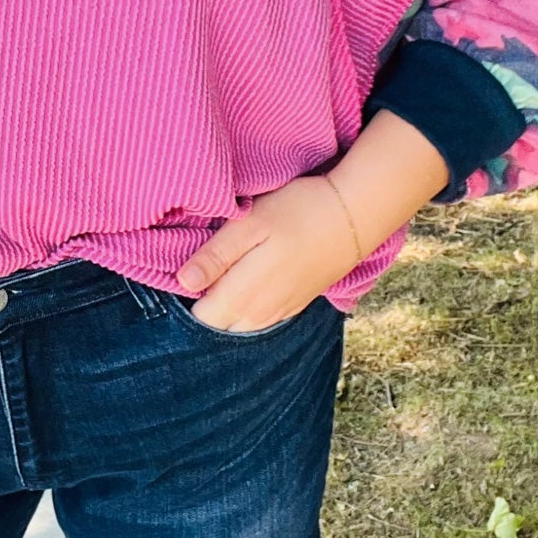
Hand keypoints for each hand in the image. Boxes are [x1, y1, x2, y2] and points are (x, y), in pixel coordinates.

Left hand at [174, 176, 361, 331]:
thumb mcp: (249, 224)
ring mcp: (280, 314)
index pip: (201, 317)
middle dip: (205, 305)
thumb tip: (184, 282)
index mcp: (246, 295)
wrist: (352, 217)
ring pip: (239, 326)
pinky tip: (247, 280)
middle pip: (218, 326)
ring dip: (226, 308)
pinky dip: (246, 308)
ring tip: (223, 272)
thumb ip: (216, 256)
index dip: (189, 296)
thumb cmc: (296, 211)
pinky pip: (259, 320)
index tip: (190, 268)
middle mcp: (261, 314)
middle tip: (204, 268)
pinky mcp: (294, 307)